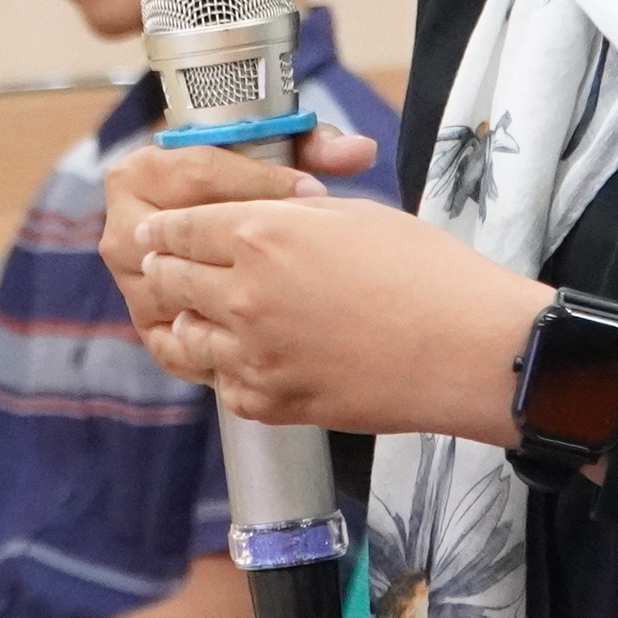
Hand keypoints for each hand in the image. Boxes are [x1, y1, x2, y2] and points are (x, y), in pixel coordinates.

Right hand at [96, 120, 378, 337]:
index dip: (262, 181)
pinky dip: (224, 348)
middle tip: (305, 250)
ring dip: (234, 299)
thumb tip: (361, 150)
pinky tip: (274, 341)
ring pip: (178, 295)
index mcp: (141, 173)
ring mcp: (133, 284)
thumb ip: (317, 148)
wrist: (212, 230)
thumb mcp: (273, 156)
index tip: (313, 194)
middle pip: (178, 238)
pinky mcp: (151, 329)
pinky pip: (181, 345)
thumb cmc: (246, 184)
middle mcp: (125, 230)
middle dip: (246, 244)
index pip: (200, 172)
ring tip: (297, 297)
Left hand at [132, 193, 544, 440]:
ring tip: (200, 314)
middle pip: (169, 278)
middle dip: (164, 268)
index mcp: (262, 232)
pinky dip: (227, 369)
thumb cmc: (427, 272)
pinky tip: (244, 360)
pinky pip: (223, 384)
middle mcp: (243, 293)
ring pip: (185, 334)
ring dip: (189, 319)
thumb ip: (291, 217)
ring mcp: (252, 353)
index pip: (180, 227)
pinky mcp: (270, 402)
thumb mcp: (354, 215)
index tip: (152, 232)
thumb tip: (263, 220)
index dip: (163, 229)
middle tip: (164, 267)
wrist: (464, 349)